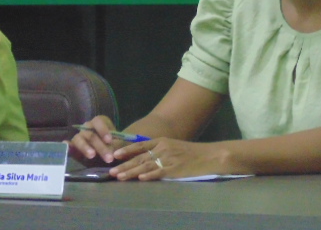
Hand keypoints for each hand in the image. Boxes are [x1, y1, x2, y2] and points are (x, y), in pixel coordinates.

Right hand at [66, 115, 124, 164]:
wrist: (107, 154)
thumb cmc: (114, 145)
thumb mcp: (117, 144)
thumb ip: (115, 144)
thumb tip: (113, 146)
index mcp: (99, 122)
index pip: (98, 121)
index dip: (103, 130)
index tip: (109, 141)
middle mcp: (87, 127)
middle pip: (91, 134)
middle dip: (100, 147)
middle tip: (108, 158)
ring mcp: (79, 136)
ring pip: (79, 139)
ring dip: (85, 147)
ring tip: (92, 155)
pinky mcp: (73, 146)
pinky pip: (68, 145)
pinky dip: (67, 146)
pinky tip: (67, 148)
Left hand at [109, 138, 228, 180]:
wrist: (209, 155)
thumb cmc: (192, 152)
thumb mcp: (174, 146)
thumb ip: (160, 150)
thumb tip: (144, 156)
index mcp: (163, 141)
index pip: (141, 145)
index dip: (127, 150)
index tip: (115, 154)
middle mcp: (164, 148)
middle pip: (140, 157)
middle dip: (124, 164)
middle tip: (111, 171)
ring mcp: (169, 159)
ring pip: (146, 165)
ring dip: (131, 172)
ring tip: (119, 177)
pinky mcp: (175, 169)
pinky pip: (159, 172)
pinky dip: (149, 175)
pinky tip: (140, 178)